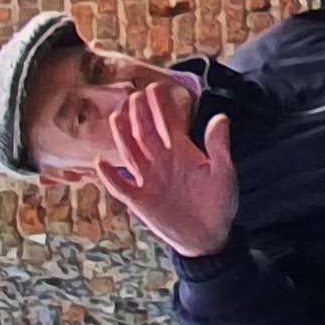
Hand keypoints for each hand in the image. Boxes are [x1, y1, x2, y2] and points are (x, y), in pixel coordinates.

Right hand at [97, 81, 238, 258]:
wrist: (208, 236)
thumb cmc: (218, 202)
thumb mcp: (223, 173)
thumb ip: (218, 146)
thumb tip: (221, 117)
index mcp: (182, 152)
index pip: (168, 123)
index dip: (162, 106)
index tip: (155, 87)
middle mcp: (162, 161)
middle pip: (146, 133)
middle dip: (140, 114)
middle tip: (133, 95)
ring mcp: (149, 179)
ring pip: (131, 153)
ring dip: (123, 136)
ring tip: (116, 116)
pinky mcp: (140, 200)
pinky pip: (121, 186)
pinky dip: (111, 176)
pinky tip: (101, 162)